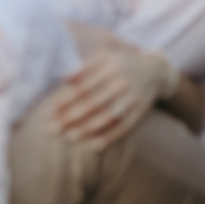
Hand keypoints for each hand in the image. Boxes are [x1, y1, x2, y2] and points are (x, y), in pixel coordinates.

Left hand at [53, 33, 173, 148]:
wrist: (154, 70)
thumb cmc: (120, 62)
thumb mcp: (104, 57)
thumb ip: (84, 67)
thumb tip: (64, 77)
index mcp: (109, 68)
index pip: (83, 87)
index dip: (65, 99)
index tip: (49, 110)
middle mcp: (121, 83)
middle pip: (92, 103)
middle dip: (71, 116)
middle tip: (53, 127)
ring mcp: (132, 98)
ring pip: (107, 117)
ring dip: (87, 128)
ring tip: (68, 137)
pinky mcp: (140, 111)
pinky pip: (124, 127)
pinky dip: (110, 137)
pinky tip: (95, 146)